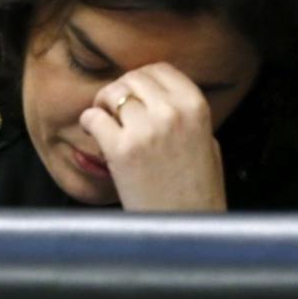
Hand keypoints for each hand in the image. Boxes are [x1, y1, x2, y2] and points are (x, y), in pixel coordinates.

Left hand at [78, 63, 227, 211]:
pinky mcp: (121, 150)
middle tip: (115, 109)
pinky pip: (94, 118)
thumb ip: (187, 115)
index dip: (142, 78)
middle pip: (133, 78)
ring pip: (112, 93)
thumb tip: (159, 94)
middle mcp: (173, 113)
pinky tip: (94, 134)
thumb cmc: (198, 191)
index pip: (161, 69)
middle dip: (120, 90)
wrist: (186, 229)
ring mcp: (146, 130)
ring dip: (103, 105)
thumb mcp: (208, 142)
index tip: (134, 92)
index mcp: (197, 107)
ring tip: (106, 122)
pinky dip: (89, 122)